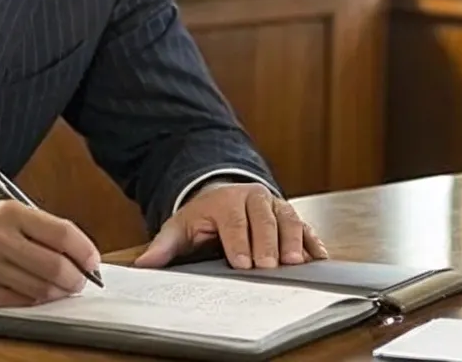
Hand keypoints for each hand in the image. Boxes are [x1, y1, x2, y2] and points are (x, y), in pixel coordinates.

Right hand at [0, 201, 101, 307]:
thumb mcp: (4, 216)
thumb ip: (40, 229)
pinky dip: (36, 301)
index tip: (92, 260)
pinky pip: (21, 301)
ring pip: (41, 288)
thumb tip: (78, 251)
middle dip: (76, 277)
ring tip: (61, 288)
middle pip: (55, 265)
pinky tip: (38, 294)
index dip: (84, 250)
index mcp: (9, 213)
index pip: (62, 232)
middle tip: (80, 280)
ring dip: (58, 292)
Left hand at [132, 181, 326, 268]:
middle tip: (269, 266)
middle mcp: (254, 199)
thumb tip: (144, 264)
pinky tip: (317, 258)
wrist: (224, 196)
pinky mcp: (291, 216)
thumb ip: (164, 246)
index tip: (242, 263)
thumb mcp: (180, 228)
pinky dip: (312, 241)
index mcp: (226, 201)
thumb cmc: (204, 218)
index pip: (234, 221)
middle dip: (267, 243)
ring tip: (295, 262)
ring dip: (293, 241)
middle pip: (263, 220)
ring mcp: (275, 205)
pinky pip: (305, 226)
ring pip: (288, 220)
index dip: (239, 242)